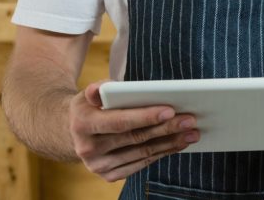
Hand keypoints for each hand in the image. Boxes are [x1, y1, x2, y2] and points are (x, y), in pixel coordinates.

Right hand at [68, 81, 199, 181]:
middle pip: (135, 138)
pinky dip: (161, 153)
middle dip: (166, 129)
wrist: (72, 133)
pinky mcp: (109, 175)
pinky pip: (140, 164)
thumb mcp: (88, 93)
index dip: (145, 117)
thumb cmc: (90, 107)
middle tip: (190, 120)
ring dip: (170, 143)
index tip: (170, 110)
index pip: (120, 121)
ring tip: (192, 133)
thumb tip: (108, 87)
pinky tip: (177, 144)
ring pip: (142, 153)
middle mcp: (88, 149)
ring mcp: (98, 165)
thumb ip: (98, 88)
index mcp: (83, 124)